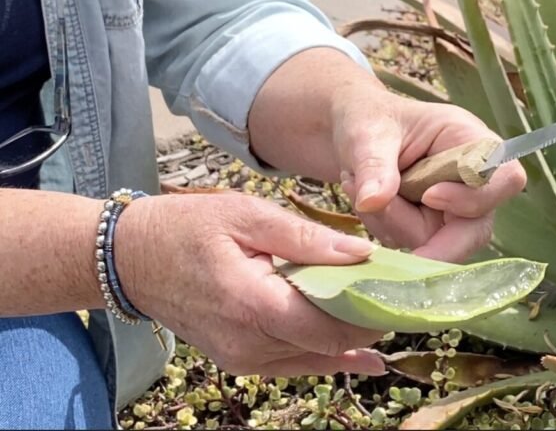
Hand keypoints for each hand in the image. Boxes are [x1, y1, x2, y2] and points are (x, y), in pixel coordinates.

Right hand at [115, 192, 385, 376]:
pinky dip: (327, 353)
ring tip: (389, 315)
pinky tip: (362, 354)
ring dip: (351, 339)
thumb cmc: (185, 228)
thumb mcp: (246, 215)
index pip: (328, 324)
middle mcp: (248, 343)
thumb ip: (305, 239)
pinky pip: (294, 361)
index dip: (371, 312)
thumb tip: (362, 254)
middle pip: (327, 345)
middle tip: (404, 300)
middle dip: (369, 324)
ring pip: (315, 358)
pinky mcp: (239, 359)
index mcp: (251, 302)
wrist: (131, 259)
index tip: (404, 292)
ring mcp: (242, 358)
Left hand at [332, 92, 526, 262]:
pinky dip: (384, 229)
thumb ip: (373, 164)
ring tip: (360, 188)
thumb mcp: (367, 133)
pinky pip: (413, 246)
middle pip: (477, 228)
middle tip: (393, 238)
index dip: (474, 198)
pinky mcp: (431, 228)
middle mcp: (471, 181)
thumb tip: (372, 201)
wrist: (353, 134)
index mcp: (471, 142)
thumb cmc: (370, 120)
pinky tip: (367, 202)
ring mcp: (453, 210)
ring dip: (393, 223)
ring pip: (436, 242)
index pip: (504, 178)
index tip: (429, 196)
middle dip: (434, 240)